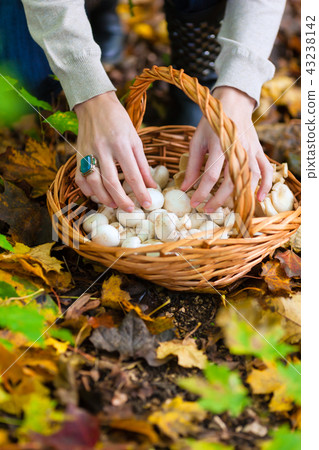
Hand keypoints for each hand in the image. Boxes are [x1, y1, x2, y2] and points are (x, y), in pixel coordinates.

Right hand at [74, 91, 155, 211]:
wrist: (95, 104)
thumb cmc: (119, 121)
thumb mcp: (135, 139)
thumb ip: (142, 164)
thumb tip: (151, 185)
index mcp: (121, 144)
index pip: (132, 174)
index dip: (140, 191)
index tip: (147, 204)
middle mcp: (103, 149)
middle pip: (111, 182)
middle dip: (121, 200)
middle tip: (129, 210)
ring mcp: (88, 151)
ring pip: (94, 182)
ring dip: (103, 197)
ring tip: (113, 204)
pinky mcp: (78, 153)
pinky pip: (80, 177)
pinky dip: (87, 189)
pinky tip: (96, 195)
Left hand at [180, 86, 272, 212]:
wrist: (233, 104)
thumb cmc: (211, 123)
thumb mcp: (197, 141)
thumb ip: (192, 166)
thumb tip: (185, 188)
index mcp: (219, 145)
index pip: (211, 175)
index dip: (202, 192)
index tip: (193, 203)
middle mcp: (237, 149)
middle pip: (231, 181)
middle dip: (218, 200)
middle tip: (206, 209)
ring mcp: (251, 151)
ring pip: (249, 179)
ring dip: (239, 196)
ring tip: (228, 209)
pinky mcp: (259, 152)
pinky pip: (266, 171)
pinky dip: (265, 186)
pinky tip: (259, 199)